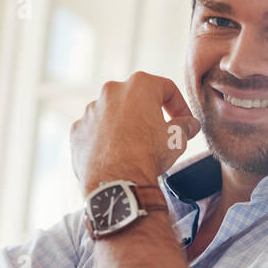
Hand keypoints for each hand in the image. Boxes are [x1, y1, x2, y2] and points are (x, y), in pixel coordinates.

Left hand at [70, 72, 201, 192]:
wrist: (116, 182)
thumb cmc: (148, 155)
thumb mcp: (177, 139)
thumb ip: (185, 126)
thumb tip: (189, 124)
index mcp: (139, 85)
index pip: (167, 89)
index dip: (180, 106)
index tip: (184, 122)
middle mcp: (111, 91)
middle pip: (137, 98)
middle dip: (150, 114)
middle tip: (160, 133)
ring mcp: (91, 110)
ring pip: (113, 113)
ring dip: (126, 126)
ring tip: (136, 148)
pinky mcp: (78, 130)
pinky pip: (96, 130)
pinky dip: (106, 139)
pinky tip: (116, 156)